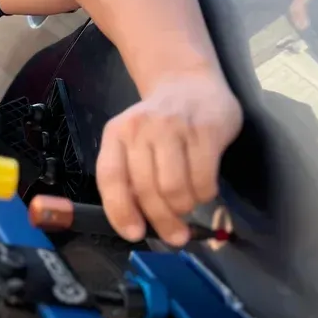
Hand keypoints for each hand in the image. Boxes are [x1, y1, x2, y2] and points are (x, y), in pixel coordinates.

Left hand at [95, 72, 242, 246]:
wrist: (189, 82)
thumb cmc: (159, 124)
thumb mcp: (134, 143)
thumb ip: (131, 177)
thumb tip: (139, 225)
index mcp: (117, 134)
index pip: (111, 178)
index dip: (121, 211)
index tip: (134, 234)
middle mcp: (141, 127)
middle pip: (148, 190)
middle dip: (162, 221)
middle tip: (175, 235)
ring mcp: (174, 126)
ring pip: (175, 188)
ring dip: (184, 208)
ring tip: (188, 204)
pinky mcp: (206, 129)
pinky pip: (203, 179)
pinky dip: (205, 195)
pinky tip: (204, 189)